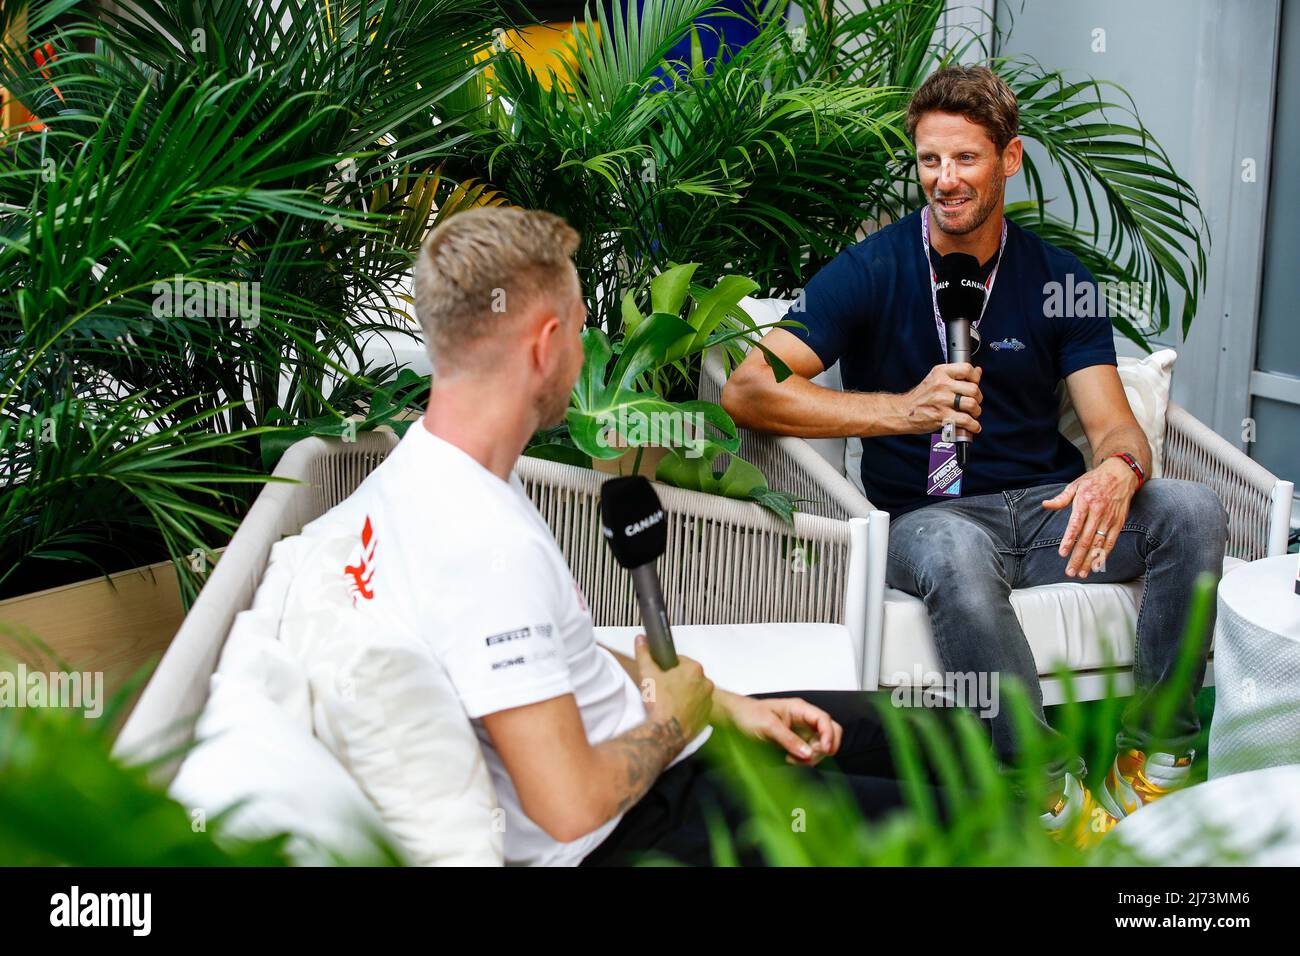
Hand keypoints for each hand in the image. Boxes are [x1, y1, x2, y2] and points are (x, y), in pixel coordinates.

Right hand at [635, 634, 713, 741]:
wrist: (666, 732)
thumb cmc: (659, 703)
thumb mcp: (647, 674)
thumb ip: (644, 654)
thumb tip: (641, 639)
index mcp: (694, 669)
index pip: (680, 661)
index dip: (668, 668)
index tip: (661, 677)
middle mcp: (706, 683)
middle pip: (688, 677)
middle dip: (677, 682)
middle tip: (663, 691)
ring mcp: (708, 701)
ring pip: (694, 692)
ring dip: (684, 695)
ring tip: (669, 703)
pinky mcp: (707, 716)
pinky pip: (698, 708)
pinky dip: (689, 709)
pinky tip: (676, 712)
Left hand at [716, 692, 841, 765]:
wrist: (735, 720)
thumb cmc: (749, 715)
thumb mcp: (768, 726)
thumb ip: (788, 739)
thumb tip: (807, 753)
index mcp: (800, 709)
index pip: (824, 720)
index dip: (829, 735)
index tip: (824, 749)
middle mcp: (804, 720)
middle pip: (830, 732)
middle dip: (824, 748)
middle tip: (807, 757)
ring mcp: (802, 732)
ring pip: (822, 746)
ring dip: (812, 757)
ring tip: (791, 759)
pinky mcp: (797, 743)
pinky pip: (810, 753)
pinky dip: (804, 760)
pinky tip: (789, 760)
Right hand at [899, 362, 983, 435]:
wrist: (903, 412)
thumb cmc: (921, 397)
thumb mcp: (936, 379)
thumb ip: (957, 376)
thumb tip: (978, 371)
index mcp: (940, 372)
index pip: (967, 369)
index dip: (975, 378)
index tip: (975, 384)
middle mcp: (941, 385)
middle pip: (973, 389)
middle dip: (978, 398)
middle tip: (973, 403)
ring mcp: (941, 401)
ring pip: (972, 404)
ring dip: (976, 412)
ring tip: (971, 414)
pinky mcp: (942, 416)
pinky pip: (966, 420)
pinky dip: (973, 426)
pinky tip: (972, 426)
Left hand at [1041, 458, 1140, 578]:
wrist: (1120, 474)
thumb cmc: (1094, 480)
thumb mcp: (1075, 485)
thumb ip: (1061, 499)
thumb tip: (1045, 505)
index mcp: (1085, 502)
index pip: (1075, 525)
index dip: (1069, 540)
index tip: (1063, 553)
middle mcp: (1098, 512)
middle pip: (1087, 539)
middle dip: (1078, 557)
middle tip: (1070, 571)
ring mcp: (1110, 518)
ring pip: (1099, 543)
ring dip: (1090, 560)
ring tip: (1082, 573)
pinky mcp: (1119, 522)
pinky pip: (1112, 541)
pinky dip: (1105, 554)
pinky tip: (1098, 565)